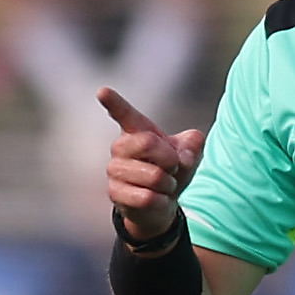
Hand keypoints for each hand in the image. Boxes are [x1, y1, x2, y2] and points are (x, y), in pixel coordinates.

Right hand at [100, 87, 203, 242]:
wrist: (161, 203)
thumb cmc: (171, 171)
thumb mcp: (188, 153)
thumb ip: (192, 145)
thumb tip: (184, 156)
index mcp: (136, 131)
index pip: (123, 113)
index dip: (113, 102)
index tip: (102, 91)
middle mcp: (120, 147)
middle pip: (148, 142)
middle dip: (171, 159)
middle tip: (173, 167)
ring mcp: (114, 170)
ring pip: (153, 176)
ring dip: (169, 184)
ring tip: (164, 185)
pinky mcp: (115, 193)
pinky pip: (148, 197)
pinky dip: (162, 201)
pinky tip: (157, 200)